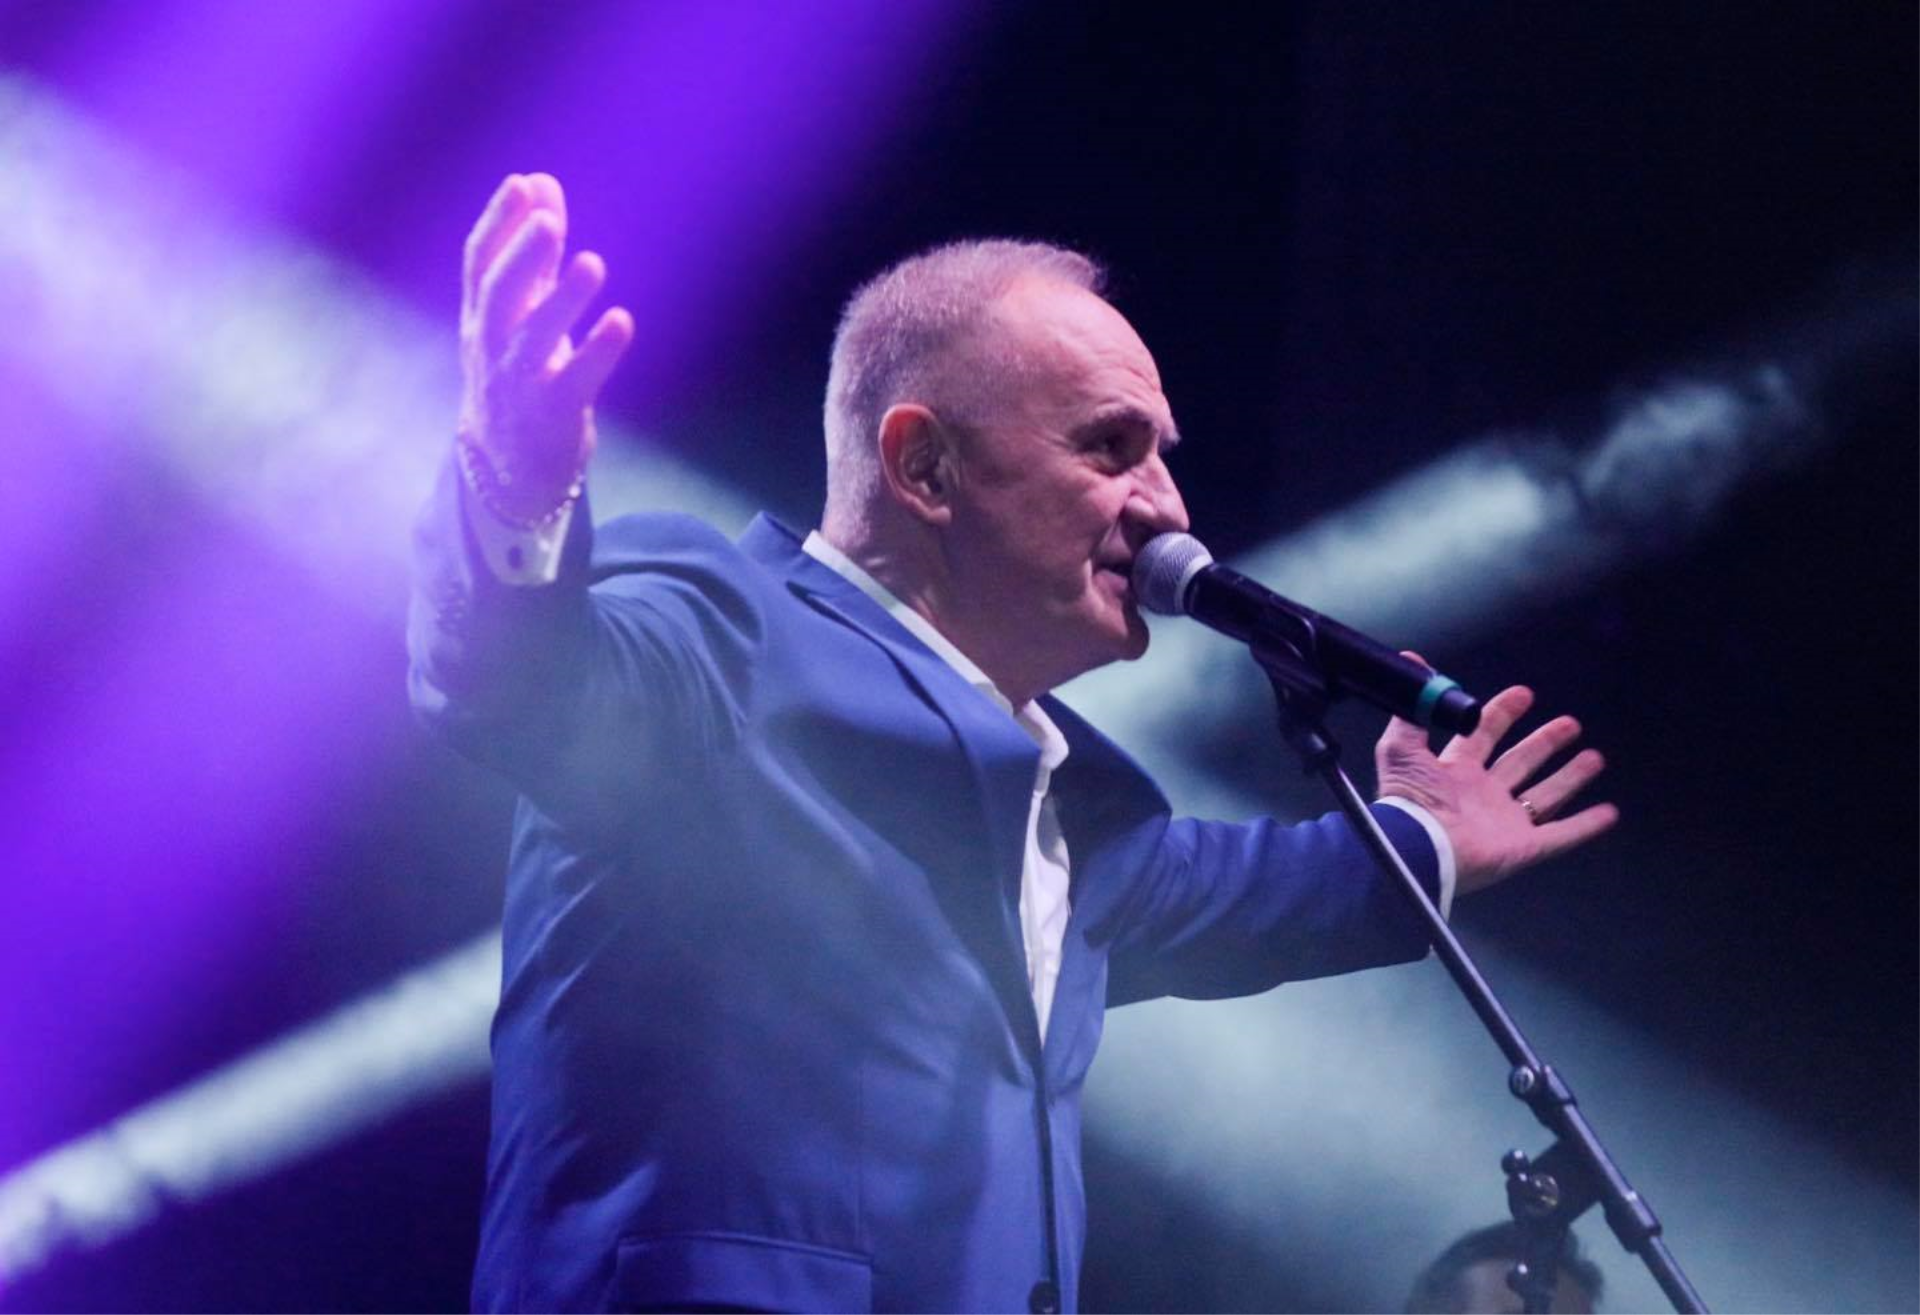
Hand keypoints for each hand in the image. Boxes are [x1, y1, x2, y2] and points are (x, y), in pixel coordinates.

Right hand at [458, 173, 633, 519]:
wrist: (507, 469)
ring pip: (533, 338)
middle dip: (521, 257)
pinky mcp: (552, 414)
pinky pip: (574, 381)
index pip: (479, 263)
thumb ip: (533, 253)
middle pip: (498, 295)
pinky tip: (622, 322)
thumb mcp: (518, 312)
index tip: (521, 184)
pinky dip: (598, 352)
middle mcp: (491, 346)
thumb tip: (542, 183)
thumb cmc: (517, 375)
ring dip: (563, 301)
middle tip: (549, 222)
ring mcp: (518, 382)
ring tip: (593, 264)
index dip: (498, 223)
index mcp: (480, 316)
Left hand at [1374, 683, 1617, 894]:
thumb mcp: (1401, 746)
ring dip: (1571, 777)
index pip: (1484, 735)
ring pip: (1545, 796)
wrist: (1418, 847)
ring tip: (1595, 758)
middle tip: (1570, 724)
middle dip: (1545, 743)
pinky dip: (1585, 825)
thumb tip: (1413, 661)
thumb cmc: (1410, 799)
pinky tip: (1607, 813)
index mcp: (1455, 772)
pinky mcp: (1524, 848)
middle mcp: (1483, 796)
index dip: (1503, 713)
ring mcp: (1505, 823)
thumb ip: (1411, 708)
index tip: (1524, 694)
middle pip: (1521, 763)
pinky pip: (1561, 835)